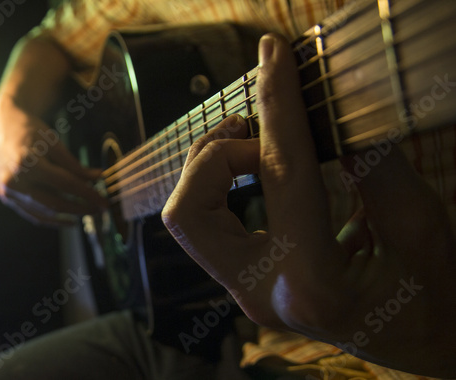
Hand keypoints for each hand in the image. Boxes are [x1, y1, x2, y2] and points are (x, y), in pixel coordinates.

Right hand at [0, 100, 107, 225]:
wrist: (1, 126)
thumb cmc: (31, 131)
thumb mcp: (55, 143)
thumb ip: (76, 165)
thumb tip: (99, 179)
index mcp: (27, 163)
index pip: (66, 184)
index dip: (89, 194)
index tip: (105, 201)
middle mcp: (15, 181)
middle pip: (55, 203)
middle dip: (82, 208)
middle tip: (101, 209)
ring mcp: (8, 192)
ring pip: (45, 213)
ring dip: (70, 216)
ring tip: (89, 213)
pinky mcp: (6, 198)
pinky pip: (33, 215)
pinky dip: (53, 220)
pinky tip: (70, 221)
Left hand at [162, 33, 455, 376]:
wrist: (418, 340)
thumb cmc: (431, 292)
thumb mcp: (422, 228)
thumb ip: (378, 169)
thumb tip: (333, 118)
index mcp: (314, 283)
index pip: (282, 175)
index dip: (278, 106)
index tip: (274, 57)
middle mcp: (264, 293)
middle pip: (190, 211)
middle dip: (217, 155)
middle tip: (256, 132)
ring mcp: (247, 293)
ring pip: (187, 219)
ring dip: (211, 169)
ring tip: (255, 146)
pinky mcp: (244, 283)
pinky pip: (205, 225)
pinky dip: (219, 185)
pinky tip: (255, 171)